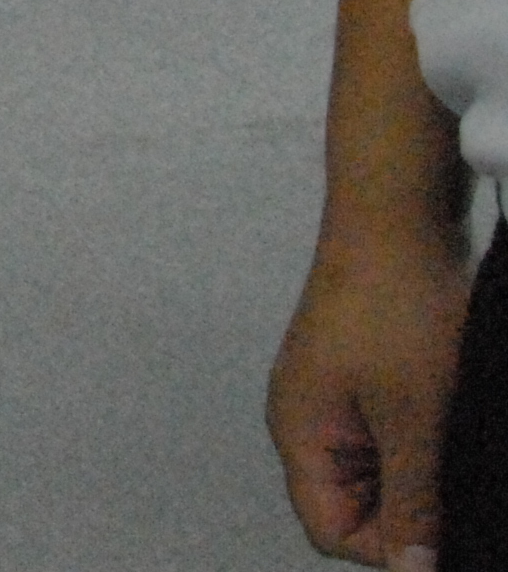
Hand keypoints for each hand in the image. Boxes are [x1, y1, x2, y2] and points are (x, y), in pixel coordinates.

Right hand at [273, 226, 473, 565]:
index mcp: (299, 435)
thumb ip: (412, 500)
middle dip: (407, 510)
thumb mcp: (416, 418)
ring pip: (374, 472)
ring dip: (418, 474)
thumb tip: (412, 571)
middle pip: (351, 507)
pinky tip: (447, 421)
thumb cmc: (392, 304)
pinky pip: (384, 436)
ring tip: (452, 439)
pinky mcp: (359, 375)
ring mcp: (330, 396)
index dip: (390, 548)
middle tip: (456, 480)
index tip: (444, 533)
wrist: (395, 217)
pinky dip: (419, 443)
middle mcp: (304, 420)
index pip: (332, 532)